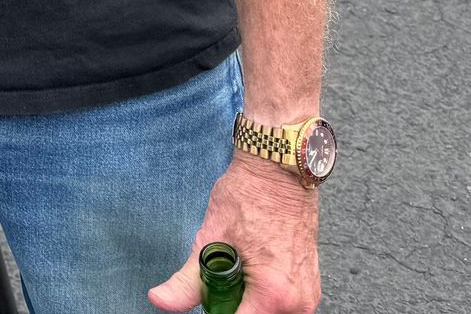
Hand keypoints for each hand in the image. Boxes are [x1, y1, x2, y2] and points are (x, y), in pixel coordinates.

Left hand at [148, 155, 320, 311]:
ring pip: (268, 313)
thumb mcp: (211, 240)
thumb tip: (160, 300)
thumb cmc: (249, 197)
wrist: (279, 172)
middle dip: (233, 307)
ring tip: (237, 271)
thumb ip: (186, 281)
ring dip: (248, 302)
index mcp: (275, 294)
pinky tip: (251, 270)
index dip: (218, 312)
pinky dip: (264, 295)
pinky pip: (283, 304)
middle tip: (218, 281)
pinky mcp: (310, 286)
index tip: (209, 299)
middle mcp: (299, 301)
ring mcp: (308, 295)